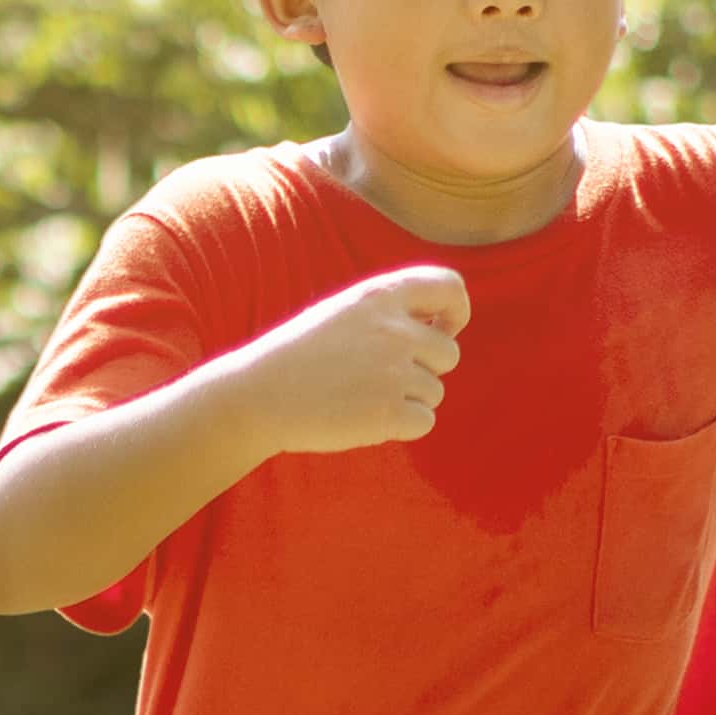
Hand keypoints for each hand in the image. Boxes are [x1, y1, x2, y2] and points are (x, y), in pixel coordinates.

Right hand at [225, 264, 475, 458]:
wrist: (258, 396)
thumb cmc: (300, 356)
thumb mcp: (343, 313)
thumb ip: (391, 313)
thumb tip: (444, 329)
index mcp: (380, 295)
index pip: (450, 287)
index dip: (457, 311)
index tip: (443, 329)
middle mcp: (394, 330)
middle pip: (449, 354)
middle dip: (426, 370)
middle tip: (382, 378)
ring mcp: (393, 372)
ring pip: (435, 392)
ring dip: (408, 400)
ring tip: (362, 397)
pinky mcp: (389, 413)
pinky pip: (425, 422)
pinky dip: (402, 427)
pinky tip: (365, 418)